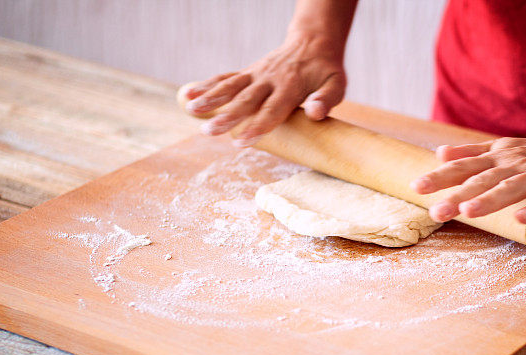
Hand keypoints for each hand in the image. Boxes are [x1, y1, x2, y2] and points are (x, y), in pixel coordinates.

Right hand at [182, 33, 346, 145]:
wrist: (313, 42)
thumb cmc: (326, 70)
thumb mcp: (337, 84)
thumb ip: (327, 99)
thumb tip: (316, 114)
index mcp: (291, 87)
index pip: (272, 110)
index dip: (257, 126)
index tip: (241, 141)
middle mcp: (270, 80)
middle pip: (246, 101)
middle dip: (227, 117)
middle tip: (208, 132)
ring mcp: (257, 74)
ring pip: (231, 87)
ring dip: (210, 98)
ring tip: (190, 110)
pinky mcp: (249, 72)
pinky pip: (226, 78)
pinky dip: (207, 85)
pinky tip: (189, 94)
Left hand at [411, 130, 525, 224]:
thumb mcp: (501, 149)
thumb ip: (471, 154)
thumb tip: (439, 153)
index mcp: (497, 157)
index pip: (464, 167)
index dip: (441, 177)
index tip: (417, 187)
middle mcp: (514, 164)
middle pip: (483, 180)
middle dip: (458, 196)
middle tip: (436, 212)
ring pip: (512, 188)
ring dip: (490, 200)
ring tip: (469, 212)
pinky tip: (521, 218)